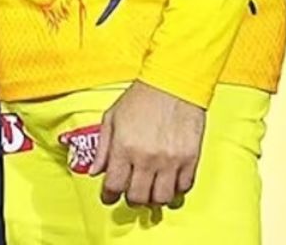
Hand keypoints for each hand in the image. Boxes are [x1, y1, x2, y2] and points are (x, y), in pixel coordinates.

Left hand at [90, 80, 205, 207]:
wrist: (172, 86)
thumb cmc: (140, 99)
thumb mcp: (111, 119)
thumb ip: (102, 149)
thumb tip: (95, 171)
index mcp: (124, 148)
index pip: (114, 185)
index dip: (109, 196)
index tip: (108, 198)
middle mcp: (147, 158)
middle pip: (138, 196)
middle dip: (130, 200)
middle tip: (129, 196)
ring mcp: (171, 161)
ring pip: (162, 198)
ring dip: (153, 200)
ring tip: (149, 193)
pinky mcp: (190, 160)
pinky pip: (184, 187)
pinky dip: (175, 191)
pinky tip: (168, 185)